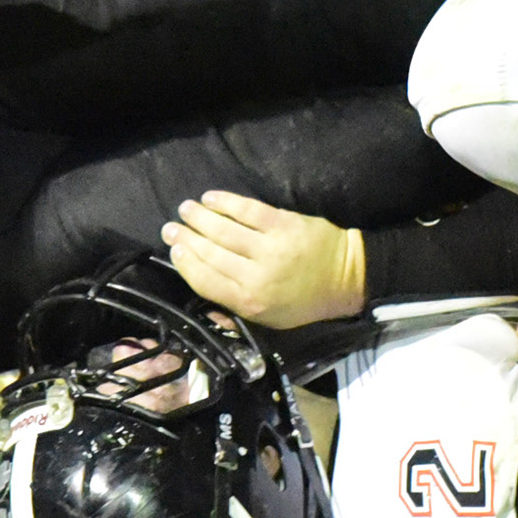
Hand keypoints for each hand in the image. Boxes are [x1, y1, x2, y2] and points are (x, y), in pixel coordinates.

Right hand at [161, 191, 365, 328]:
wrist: (347, 277)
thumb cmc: (306, 300)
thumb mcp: (270, 319)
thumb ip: (236, 306)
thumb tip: (202, 287)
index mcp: (250, 302)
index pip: (206, 281)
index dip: (185, 264)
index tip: (174, 251)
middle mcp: (256, 276)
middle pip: (210, 253)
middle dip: (185, 238)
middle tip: (170, 228)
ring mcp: (269, 248)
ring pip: (223, 230)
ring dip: (200, 217)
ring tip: (186, 209)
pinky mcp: (282, 224)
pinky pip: (247, 210)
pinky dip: (225, 202)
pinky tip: (211, 198)